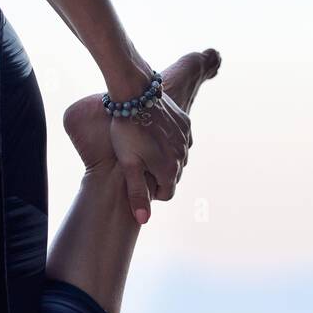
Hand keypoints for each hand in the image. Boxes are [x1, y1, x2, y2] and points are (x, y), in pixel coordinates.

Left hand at [109, 89, 189, 224]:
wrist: (134, 92)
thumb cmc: (126, 129)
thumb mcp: (128, 164)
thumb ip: (137, 193)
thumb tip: (143, 220)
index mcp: (168, 169)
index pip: (166, 193)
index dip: (151, 191)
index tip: (139, 180)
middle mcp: (182, 156)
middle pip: (173, 176)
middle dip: (158, 174)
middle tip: (140, 162)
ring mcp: (186, 139)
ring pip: (178, 158)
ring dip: (165, 157)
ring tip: (146, 147)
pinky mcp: (185, 123)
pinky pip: (182, 140)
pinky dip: (171, 141)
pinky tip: (156, 133)